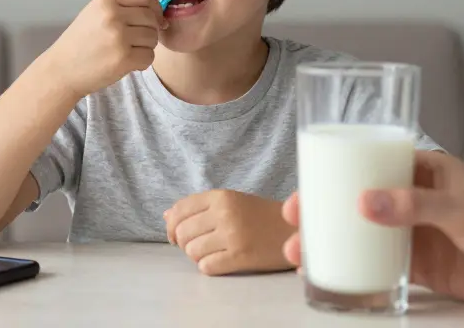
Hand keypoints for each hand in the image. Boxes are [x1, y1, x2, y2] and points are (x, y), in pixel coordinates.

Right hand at [41, 0, 166, 98]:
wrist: (61, 70)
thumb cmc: (80, 43)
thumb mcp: (94, 14)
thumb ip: (121, 8)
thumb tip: (158, 12)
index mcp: (105, 1)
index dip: (154, 7)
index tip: (155, 18)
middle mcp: (112, 16)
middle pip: (151, 17)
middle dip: (151, 30)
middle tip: (138, 41)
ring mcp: (118, 37)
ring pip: (153, 37)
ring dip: (146, 47)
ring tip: (129, 52)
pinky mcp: (123, 59)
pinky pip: (149, 56)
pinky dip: (142, 62)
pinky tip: (128, 63)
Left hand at [164, 190, 292, 275]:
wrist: (296, 229)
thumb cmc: (260, 215)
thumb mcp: (231, 202)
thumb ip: (199, 207)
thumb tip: (166, 216)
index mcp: (221, 196)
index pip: (179, 211)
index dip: (171, 226)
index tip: (175, 236)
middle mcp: (225, 213)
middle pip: (183, 233)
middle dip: (184, 243)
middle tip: (198, 245)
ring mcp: (233, 235)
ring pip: (192, 251)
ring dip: (198, 255)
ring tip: (213, 252)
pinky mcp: (241, 256)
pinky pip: (206, 266)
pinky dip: (209, 266)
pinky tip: (221, 260)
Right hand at [282, 151, 463, 313]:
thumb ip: (415, 205)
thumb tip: (363, 203)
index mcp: (425, 169)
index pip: (369, 163)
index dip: (332, 174)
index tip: (302, 189)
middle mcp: (416, 199)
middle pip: (357, 200)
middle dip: (321, 210)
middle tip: (292, 223)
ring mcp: (418, 233)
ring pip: (363, 234)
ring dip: (332, 241)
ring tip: (302, 256)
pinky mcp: (425, 267)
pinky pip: (381, 265)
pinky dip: (355, 269)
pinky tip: (333, 276)